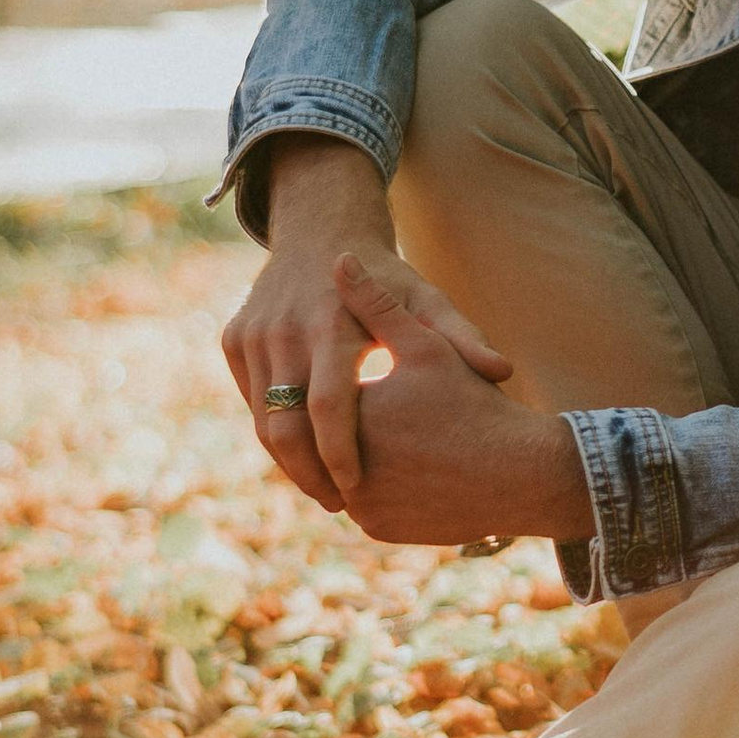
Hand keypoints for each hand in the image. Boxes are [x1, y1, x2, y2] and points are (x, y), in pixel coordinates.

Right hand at [221, 137, 512, 512]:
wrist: (320, 232)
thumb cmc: (388, 277)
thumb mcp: (426, 298)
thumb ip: (461, 336)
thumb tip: (503, 372)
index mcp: (332, 322)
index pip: (329, 403)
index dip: (339, 452)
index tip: (357, 488)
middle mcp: (284, 328)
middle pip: (283, 424)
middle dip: (307, 474)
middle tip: (339, 504)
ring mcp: (253, 334)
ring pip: (262, 420)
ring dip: (289, 463)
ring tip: (325, 491)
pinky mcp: (235, 340)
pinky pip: (251, 402)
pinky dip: (275, 435)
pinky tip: (305, 458)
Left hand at [332, 257, 593, 548]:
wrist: (524, 475)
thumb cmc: (475, 404)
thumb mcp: (428, 345)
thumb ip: (376, 304)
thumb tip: (339, 257)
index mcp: (346, 413)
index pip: (313, 393)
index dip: (328, 375)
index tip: (345, 360)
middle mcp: (342, 466)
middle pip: (317, 436)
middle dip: (329, 418)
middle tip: (363, 398)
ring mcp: (359, 505)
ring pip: (336, 472)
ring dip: (344, 454)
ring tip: (380, 427)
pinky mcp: (380, 530)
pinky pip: (361, 503)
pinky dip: (371, 486)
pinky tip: (399, 464)